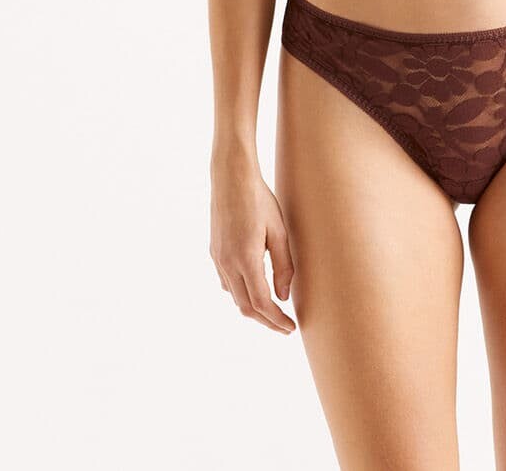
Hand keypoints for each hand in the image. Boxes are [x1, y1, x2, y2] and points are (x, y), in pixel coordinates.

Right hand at [209, 163, 296, 334]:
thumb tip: (283, 296)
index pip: (262, 303)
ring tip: (272, 310)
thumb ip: (283, 266)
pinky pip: (226, 282)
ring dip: (253, 308)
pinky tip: (253, 288)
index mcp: (246, 259)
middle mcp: (228, 263)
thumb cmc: (260, 200)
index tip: (290, 328)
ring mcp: (218, 258)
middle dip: (265, 321)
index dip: (276, 320)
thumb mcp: (279, 232)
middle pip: (246, 307)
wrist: (231, 178)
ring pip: (234, 297)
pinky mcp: (214, 252)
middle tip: (284, 326)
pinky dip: (241, 293)